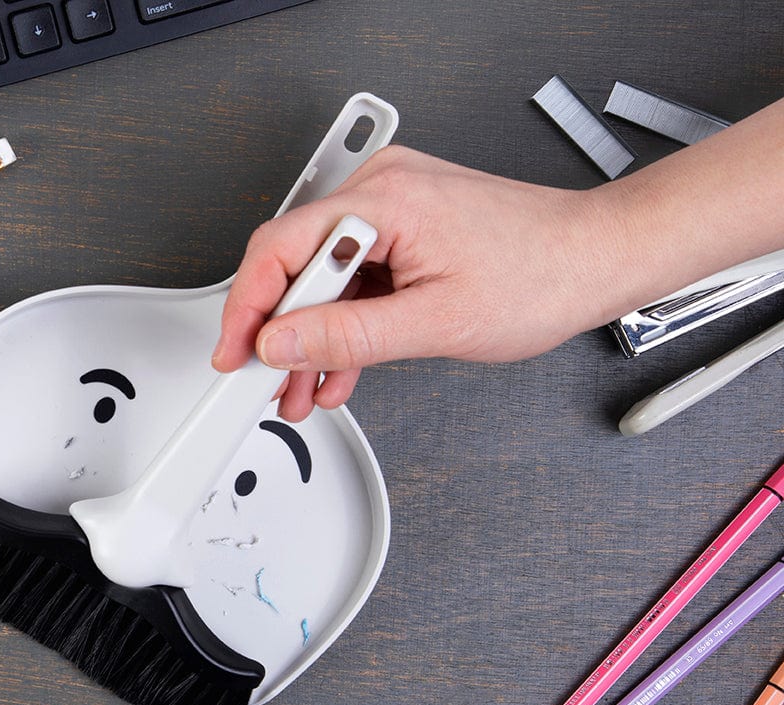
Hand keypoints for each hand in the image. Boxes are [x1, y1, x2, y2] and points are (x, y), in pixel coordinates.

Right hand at [212, 146, 625, 420]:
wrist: (597, 259)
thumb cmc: (541, 276)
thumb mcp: (434, 324)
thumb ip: (347, 337)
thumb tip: (280, 343)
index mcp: (385, 201)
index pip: (279, 248)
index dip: (248, 310)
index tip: (234, 353)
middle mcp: (383, 190)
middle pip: (295, 263)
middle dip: (281, 332)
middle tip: (270, 381)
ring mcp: (393, 206)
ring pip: (322, 276)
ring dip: (312, 335)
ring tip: (306, 387)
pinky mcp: (404, 227)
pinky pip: (352, 276)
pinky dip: (343, 320)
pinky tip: (338, 364)